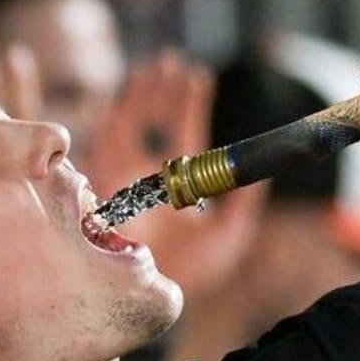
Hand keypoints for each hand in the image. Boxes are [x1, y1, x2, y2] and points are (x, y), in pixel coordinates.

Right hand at [83, 51, 257, 296]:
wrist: (159, 300)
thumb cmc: (194, 275)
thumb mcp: (229, 235)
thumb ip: (244, 203)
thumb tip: (262, 170)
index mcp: (176, 184)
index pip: (183, 133)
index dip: (189, 103)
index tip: (198, 74)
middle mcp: (145, 178)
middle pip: (150, 120)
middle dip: (158, 90)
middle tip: (170, 60)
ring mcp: (118, 181)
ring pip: (123, 124)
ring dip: (136, 95)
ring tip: (150, 68)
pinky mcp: (97, 190)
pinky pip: (97, 148)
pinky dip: (104, 118)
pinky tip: (113, 98)